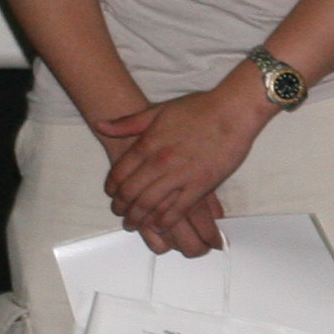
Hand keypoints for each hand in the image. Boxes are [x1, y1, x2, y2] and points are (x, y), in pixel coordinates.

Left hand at [102, 77, 271, 255]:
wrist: (232, 112)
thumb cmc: (199, 108)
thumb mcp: (158, 110)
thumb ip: (128, 122)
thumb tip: (100, 126)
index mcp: (147, 144)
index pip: (119, 173)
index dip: (112, 188)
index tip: (112, 194)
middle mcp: (159, 163)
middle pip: (131, 193)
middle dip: (121, 207)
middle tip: (120, 213)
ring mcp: (180, 176)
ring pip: (150, 205)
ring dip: (138, 218)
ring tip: (134, 224)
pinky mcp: (200, 186)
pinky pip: (177, 211)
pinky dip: (164, 222)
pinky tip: (159, 226)